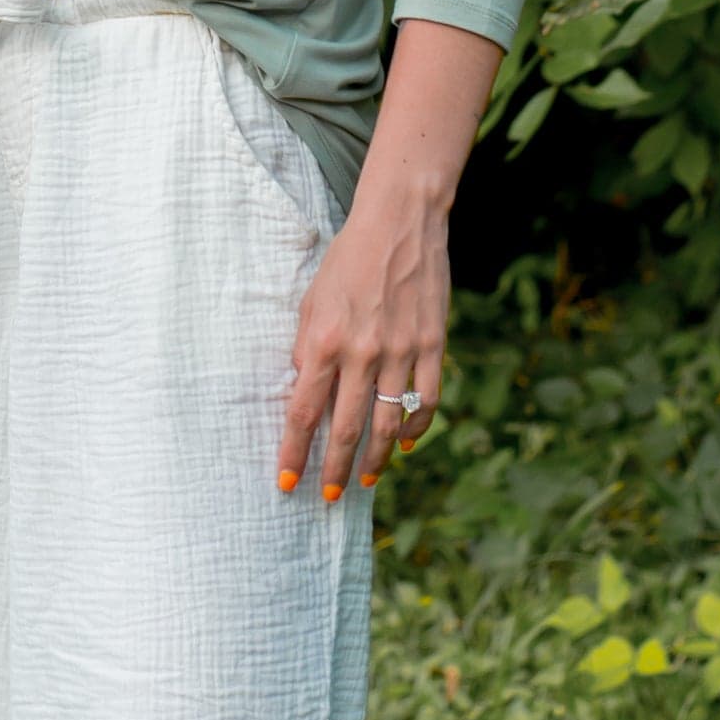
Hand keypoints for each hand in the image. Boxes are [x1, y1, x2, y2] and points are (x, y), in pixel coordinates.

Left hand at [273, 196, 443, 504]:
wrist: (400, 223)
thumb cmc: (346, 261)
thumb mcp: (311, 301)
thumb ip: (308, 349)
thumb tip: (305, 393)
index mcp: (325, 342)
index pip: (303, 412)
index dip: (294, 451)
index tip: (286, 480)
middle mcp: (363, 353)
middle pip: (346, 429)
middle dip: (334, 468)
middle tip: (328, 495)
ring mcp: (401, 352)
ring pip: (388, 424)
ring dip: (374, 459)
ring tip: (363, 480)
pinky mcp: (432, 346)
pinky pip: (427, 402)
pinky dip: (415, 430)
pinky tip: (402, 445)